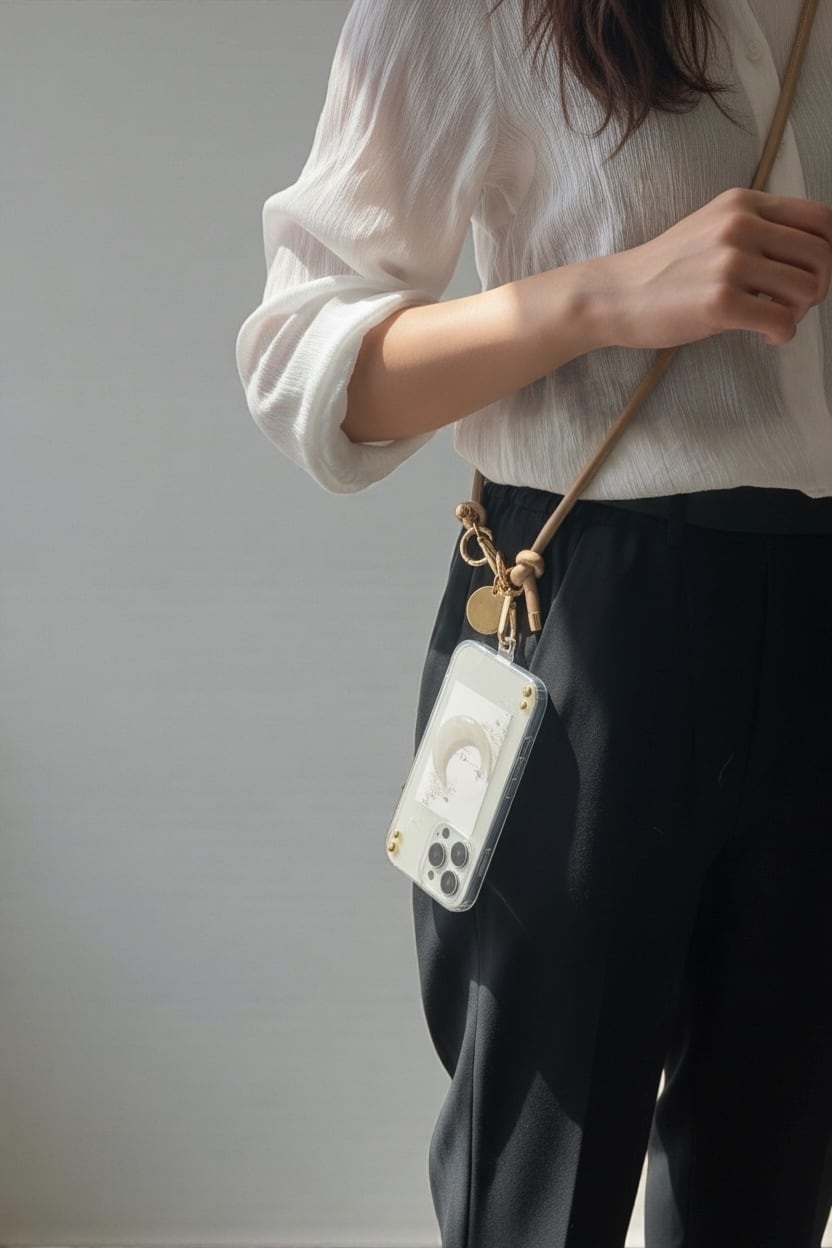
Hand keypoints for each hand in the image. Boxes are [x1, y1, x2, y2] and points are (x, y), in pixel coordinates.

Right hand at [586, 187, 831, 349]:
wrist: (616, 294)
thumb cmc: (665, 270)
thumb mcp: (712, 228)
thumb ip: (756, 230)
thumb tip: (807, 257)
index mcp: (743, 204)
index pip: (820, 220)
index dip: (827, 253)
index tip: (807, 275)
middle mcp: (740, 225)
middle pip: (821, 256)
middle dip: (818, 287)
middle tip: (793, 304)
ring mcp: (730, 263)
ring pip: (807, 289)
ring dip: (800, 313)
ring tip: (775, 320)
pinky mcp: (720, 302)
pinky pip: (782, 321)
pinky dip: (782, 334)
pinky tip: (764, 336)